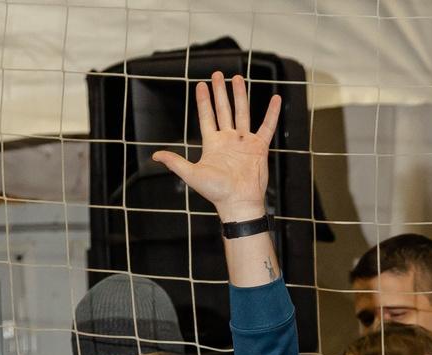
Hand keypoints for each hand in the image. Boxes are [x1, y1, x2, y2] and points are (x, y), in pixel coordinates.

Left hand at [151, 71, 278, 223]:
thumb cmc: (216, 192)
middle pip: (223, 110)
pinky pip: (267, 126)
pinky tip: (275, 99)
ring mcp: (244, 142)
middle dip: (220, 92)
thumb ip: (175, 162)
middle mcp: (228, 140)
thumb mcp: (192, 175)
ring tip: (237, 78)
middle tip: (217, 74)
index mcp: (213, 144)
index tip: (200, 85)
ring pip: (243, 112)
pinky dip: (272, 113)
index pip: (207, 117)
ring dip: (240, 95)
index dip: (203, 101)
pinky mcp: (259, 147)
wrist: (238, 202)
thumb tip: (155, 156)